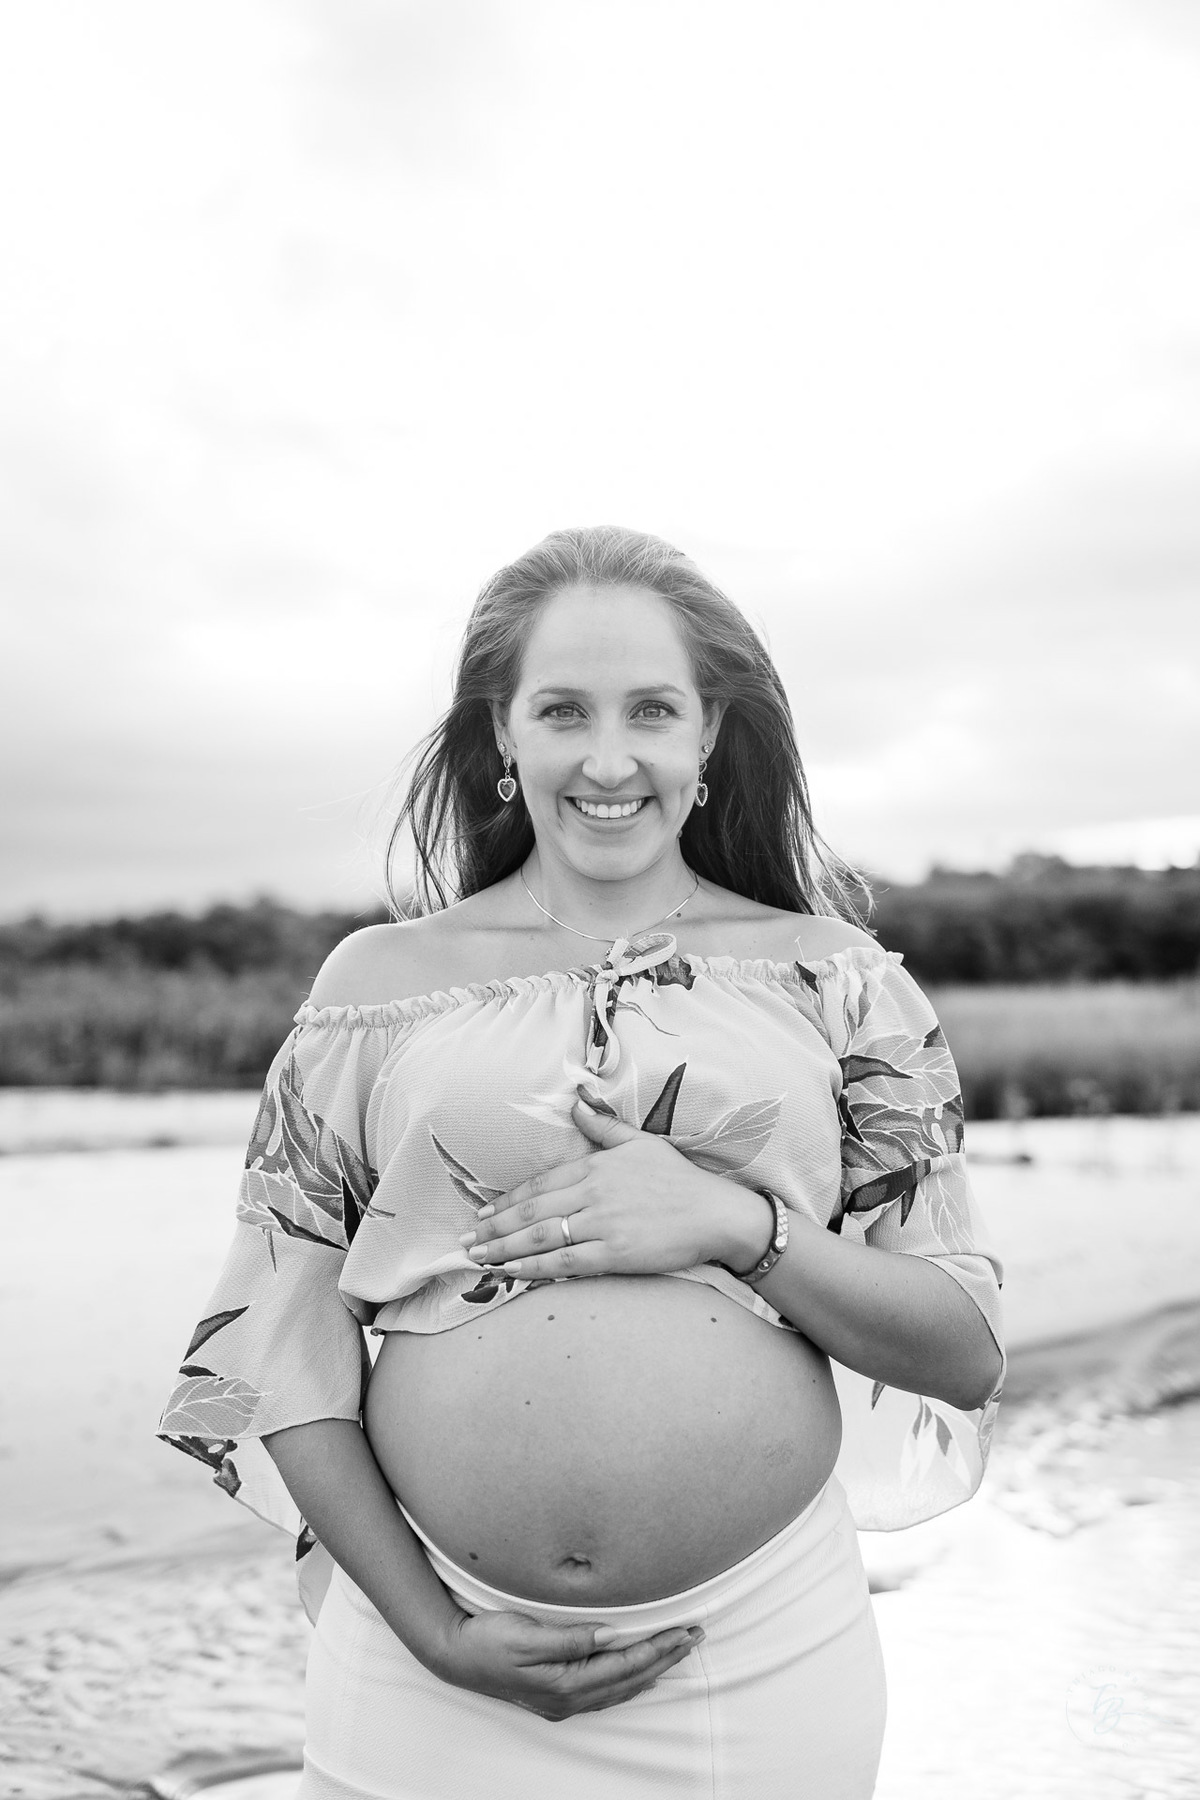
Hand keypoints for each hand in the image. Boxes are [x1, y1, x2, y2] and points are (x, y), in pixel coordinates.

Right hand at [436, 1607, 704, 1718]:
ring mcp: (562, 1701)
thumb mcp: (526, 1634)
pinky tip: (640, 1673)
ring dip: (652, 1668)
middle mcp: (568, 1698)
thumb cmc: (486, 1640)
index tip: (685, 1631)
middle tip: (695, 1636)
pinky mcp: (556, 1695)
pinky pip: (606, 1691)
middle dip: (665, 1658)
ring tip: (678, 1651)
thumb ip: (571, 1638)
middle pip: (630, 1679)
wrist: (454, 1655)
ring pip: (621, 1688)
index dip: (658, 1647)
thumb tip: (611, 1635)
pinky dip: (630, 1681)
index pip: (625, 1664)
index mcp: (564, 1683)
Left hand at [459, 1086, 758, 1280]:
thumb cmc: (680, 1179)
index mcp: (596, 1167)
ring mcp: (602, 1225)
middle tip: (468, 1240)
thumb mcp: (642, 1142)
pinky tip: (512, 1273)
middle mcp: (593, 1194)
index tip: (483, 1213)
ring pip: (540, 1238)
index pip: (540, 1185)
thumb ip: (603, 1126)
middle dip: (495, 1228)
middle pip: (532, 1212)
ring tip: (478, 1259)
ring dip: (504, 1249)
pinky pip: (564, 1263)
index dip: (507, 1201)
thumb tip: (577, 1100)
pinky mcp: (614, 1254)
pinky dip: (533, 1268)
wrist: (716, 1213)